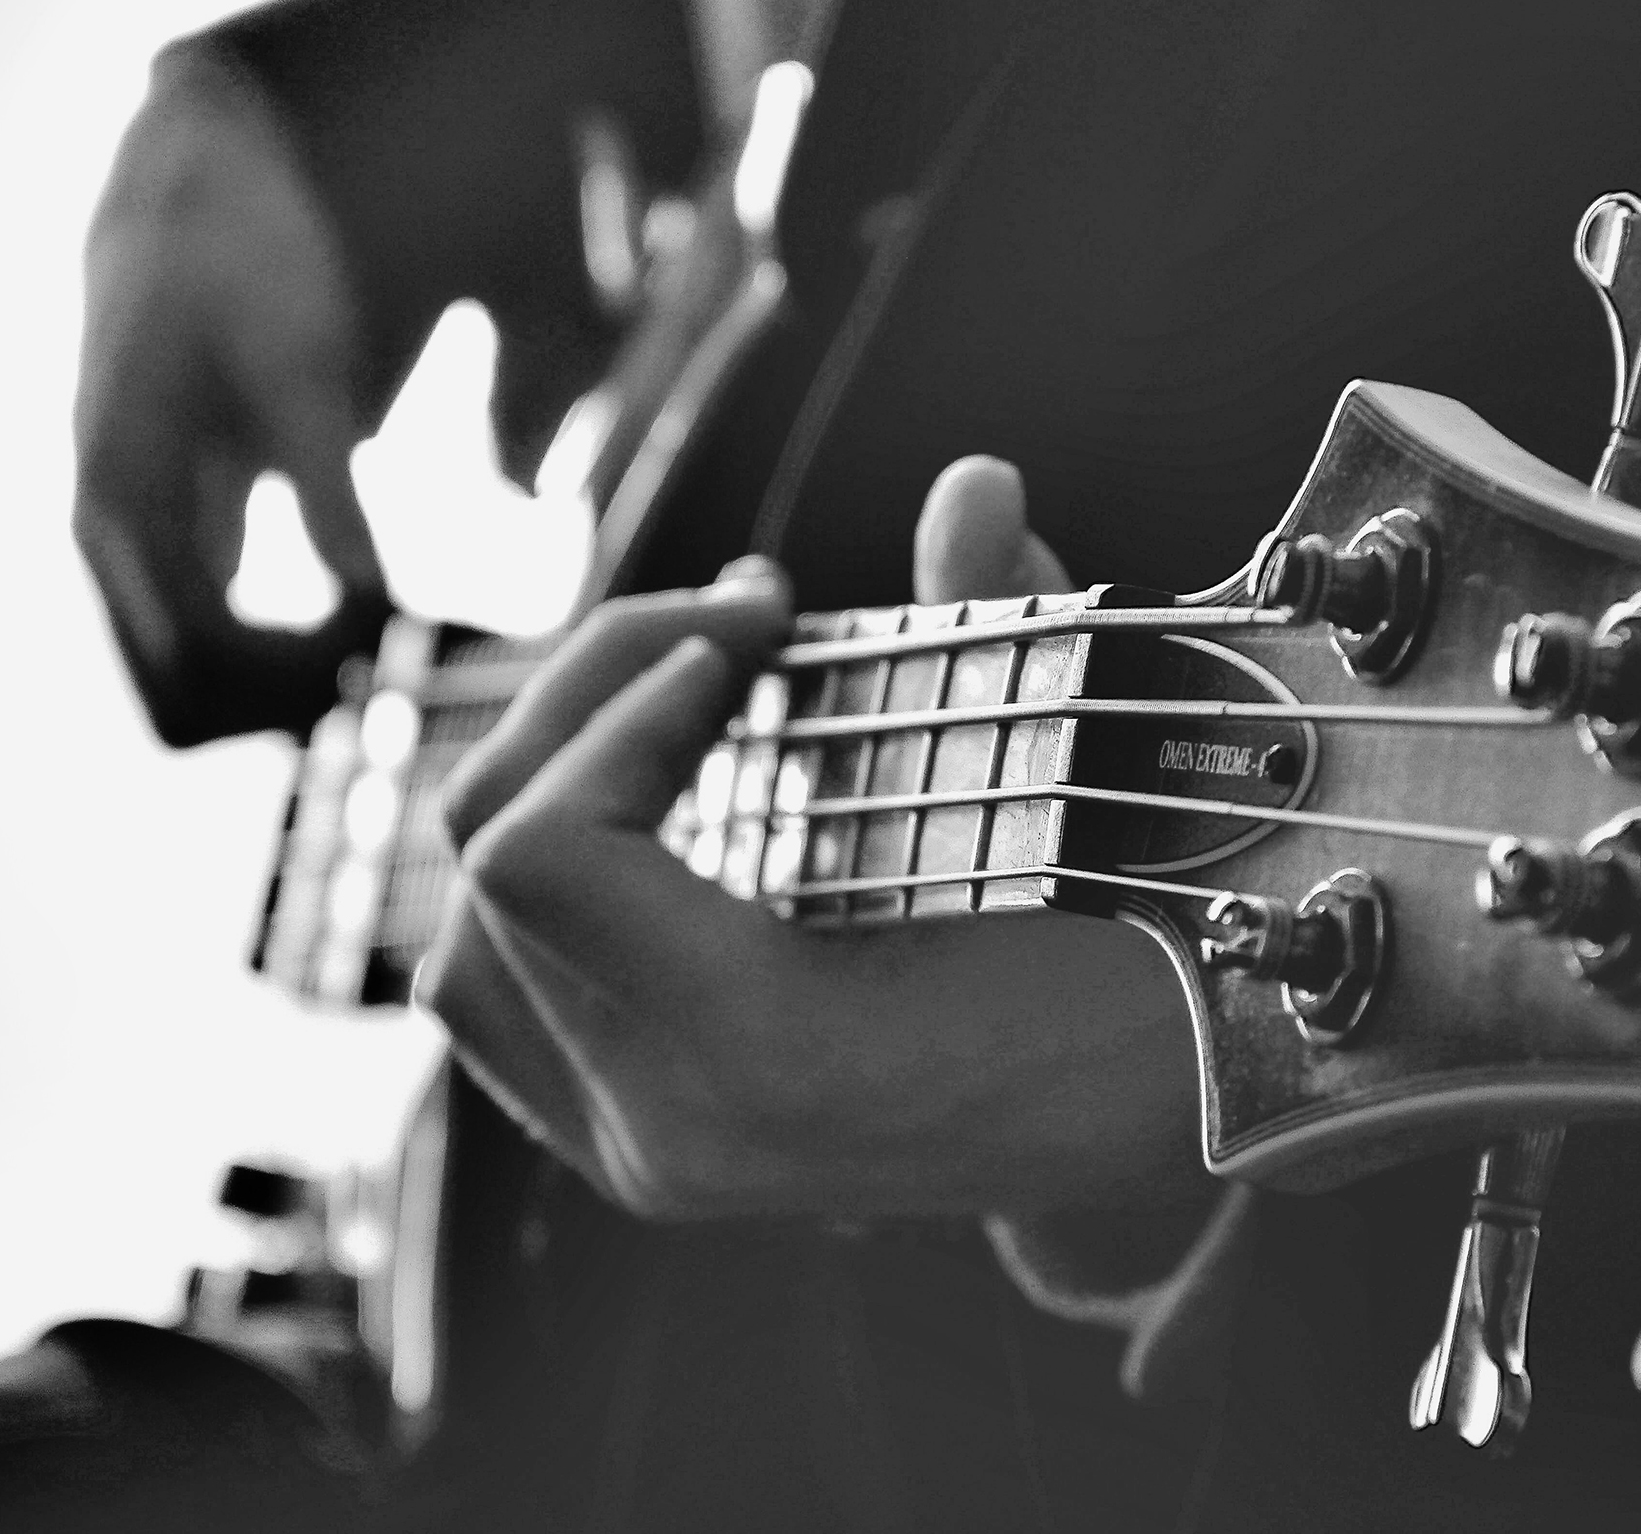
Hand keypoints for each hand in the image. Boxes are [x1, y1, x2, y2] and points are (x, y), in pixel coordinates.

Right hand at [72, 46, 390, 745]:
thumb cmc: (245, 261)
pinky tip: (365, 608)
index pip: (196, 668)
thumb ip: (328, 487)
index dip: (298, 675)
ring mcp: (130, 545)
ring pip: (191, 684)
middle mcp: (109, 542)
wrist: (188, 193)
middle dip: (286, 700)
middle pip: (180, 706)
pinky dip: (282, 650)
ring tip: (384, 626)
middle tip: (390, 644)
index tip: (388, 626)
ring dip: (285, 684)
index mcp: (122, 505)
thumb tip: (375, 604)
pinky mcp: (170, 537)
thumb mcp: (301, 363)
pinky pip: (210, 642)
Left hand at [418, 457, 1211, 1218]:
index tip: (764, 623)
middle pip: (488, 872)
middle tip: (744, 618)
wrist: (1174, 1127)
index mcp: (762, 1067)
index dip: (624, 697)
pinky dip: (553, 879)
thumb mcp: (1099, 807)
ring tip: (691, 697)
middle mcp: (671, 1135)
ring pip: (467, 948)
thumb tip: (973, 486)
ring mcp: (645, 1154)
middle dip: (595, 696)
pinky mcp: (640, 1142)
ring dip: (559, 783)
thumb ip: (1019, 637)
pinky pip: (509, 1000)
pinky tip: (665, 796)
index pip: (541, 858)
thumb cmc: (1160, 970)